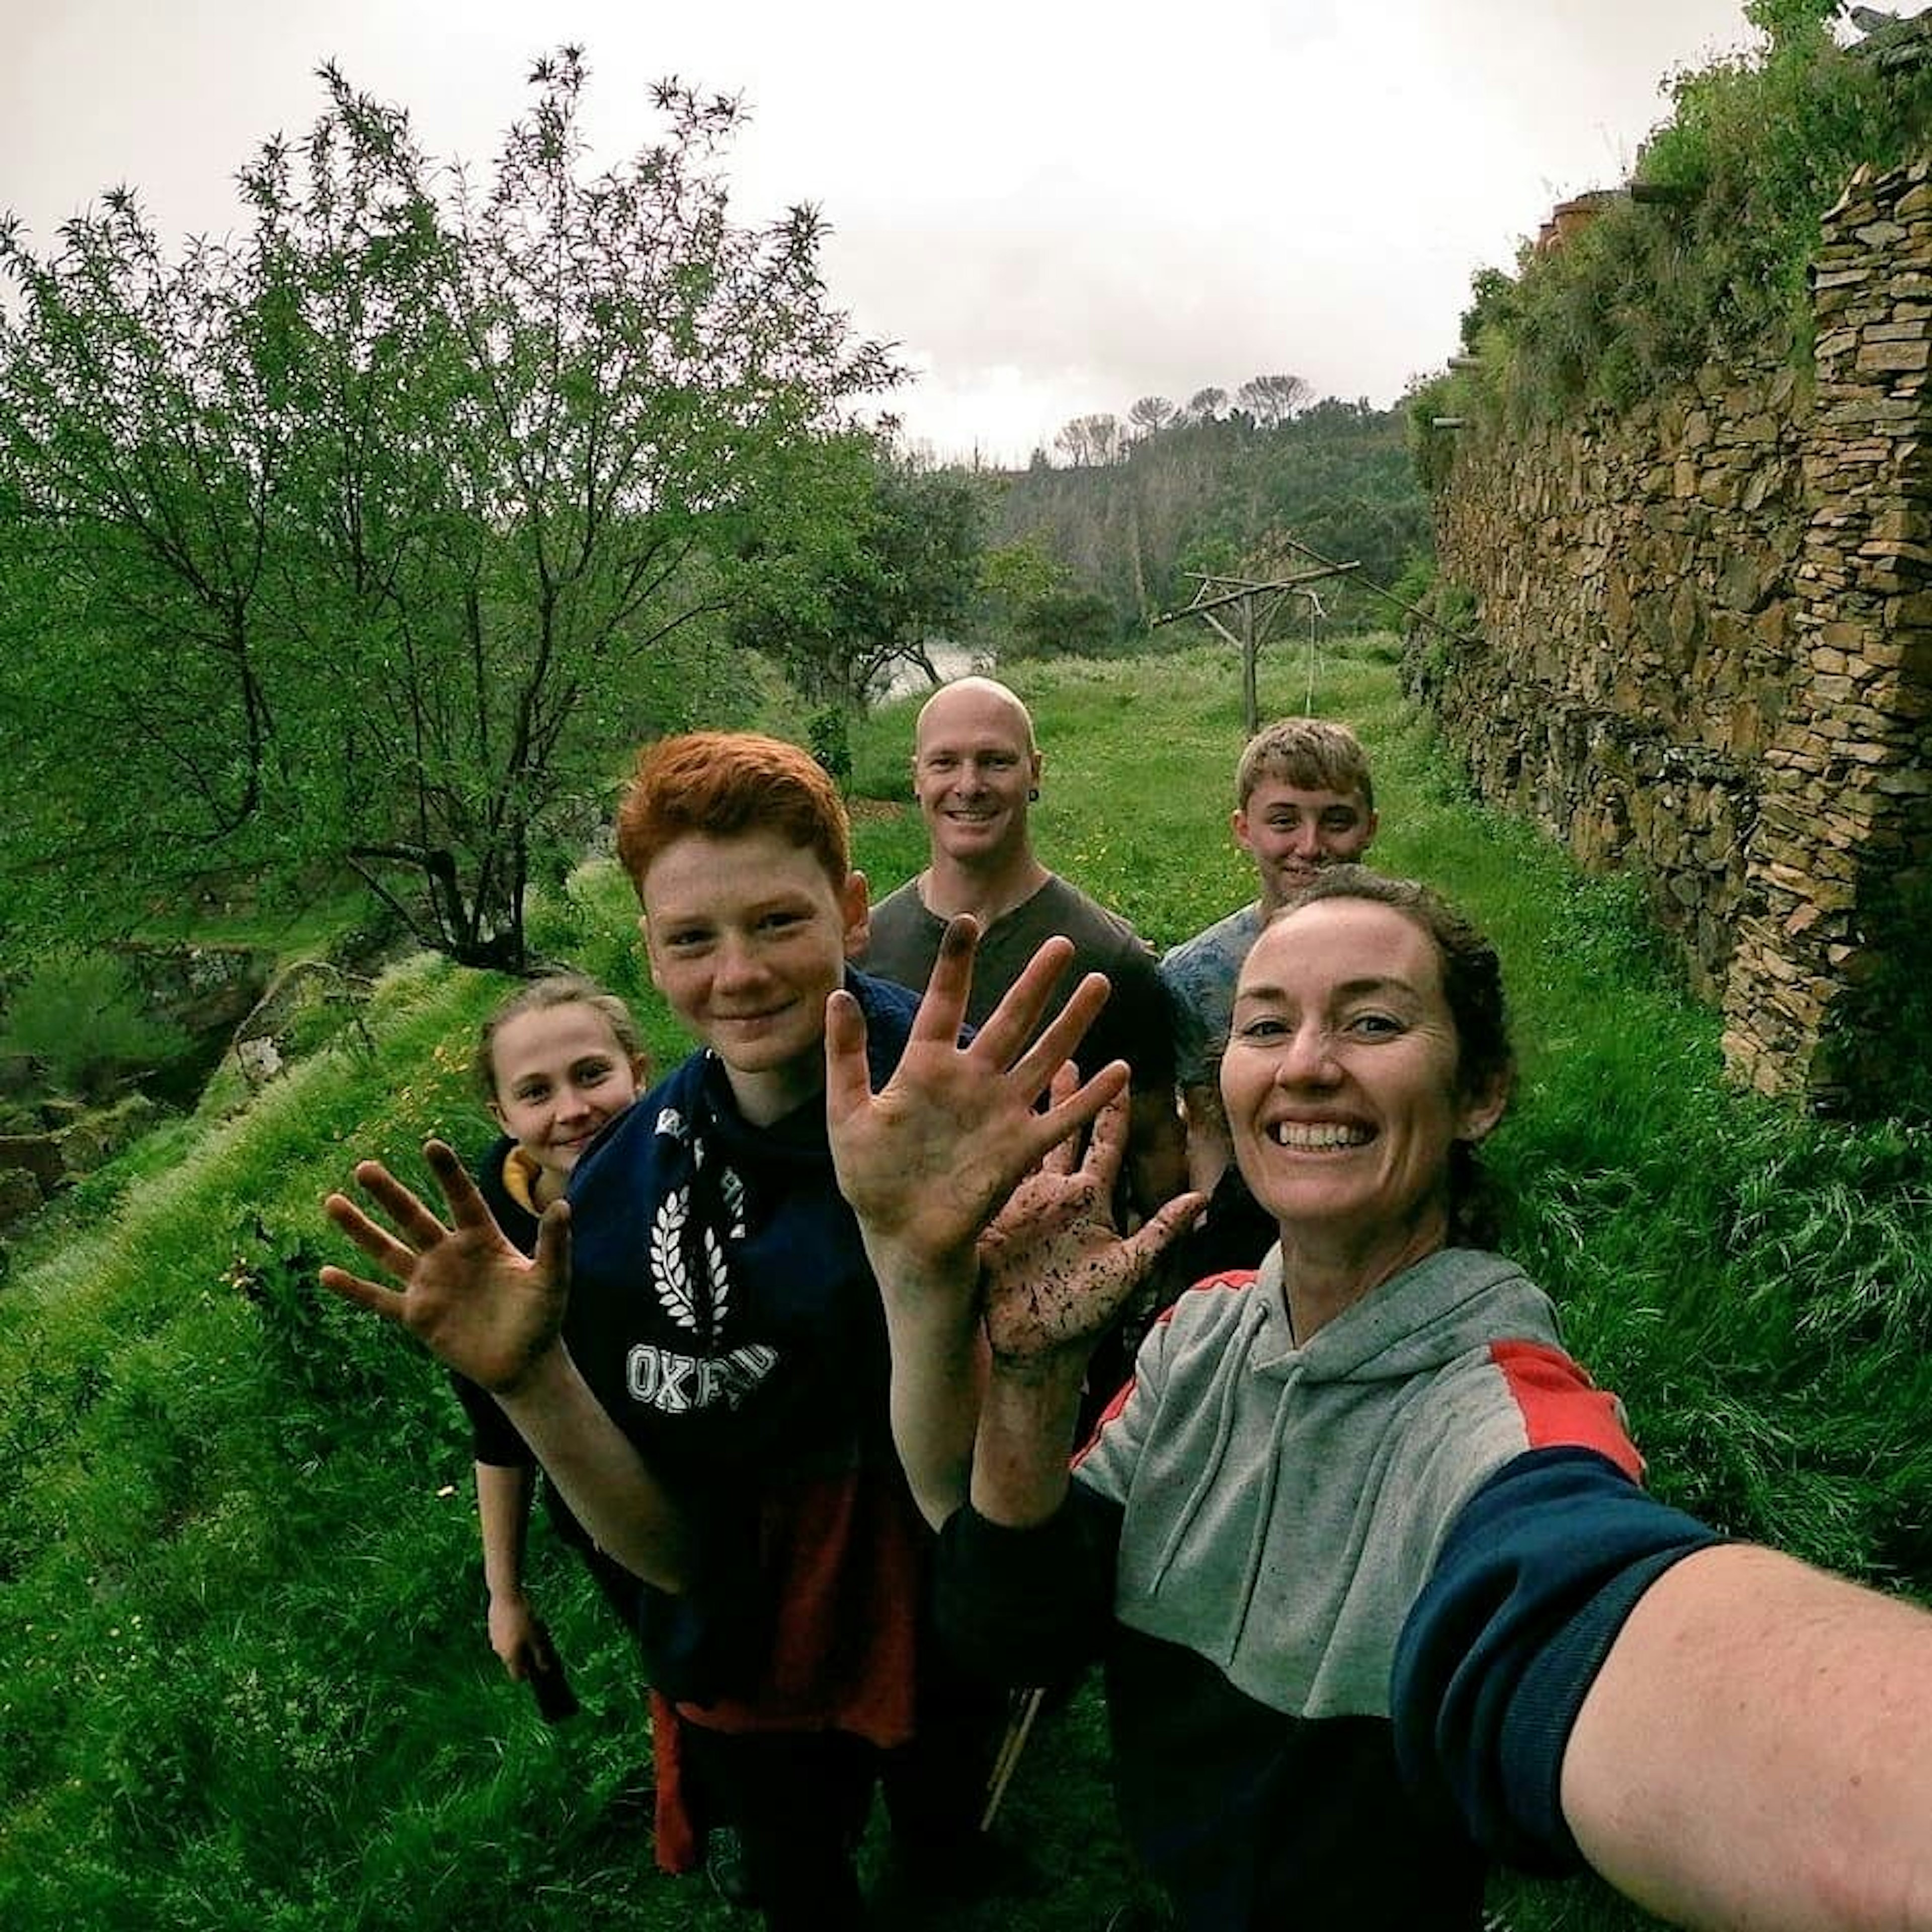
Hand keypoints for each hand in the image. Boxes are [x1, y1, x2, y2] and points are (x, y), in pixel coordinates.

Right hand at [319, 1139, 568, 1394]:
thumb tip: (563, 1205)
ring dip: (360, 1229)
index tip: (430, 1144)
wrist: (525, 1363)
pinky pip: (379, 1299)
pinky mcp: (417, 1315)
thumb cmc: (542, 1318)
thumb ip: (554, 1244)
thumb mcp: (552, 1279)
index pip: (462, 1199)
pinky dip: (353, 1289)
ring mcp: (430, 1283)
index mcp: (483, 1239)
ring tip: (333, 1202)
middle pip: (414, 1218)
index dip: (447, 1174)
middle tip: (364, 1167)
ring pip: (388, 1251)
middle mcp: (450, 1254)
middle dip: (389, 1194)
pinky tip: (325, 1274)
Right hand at [487, 1591, 553, 1680]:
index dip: (527, 1674)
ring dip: (516, 1644)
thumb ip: (540, 1655)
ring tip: (527, 1629)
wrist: (505, 1596)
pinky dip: (510, 1634)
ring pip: (507, 1648)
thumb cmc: (523, 1617)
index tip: (536, 1667)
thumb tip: (545, 1670)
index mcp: (510, 1656)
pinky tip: (517, 1621)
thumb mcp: (536, 1637)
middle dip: (523, 1656)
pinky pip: (502, 1638)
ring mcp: (494, 1640)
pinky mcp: (492, 1629)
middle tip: (534, 1643)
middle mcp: (499, 1652)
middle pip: (512, 1661)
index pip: (516, 1675)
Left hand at [826, 916, 1131, 1269]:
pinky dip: (1090, 1096)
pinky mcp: (1020, 1147)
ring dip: (1072, 1021)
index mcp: (927, 1067)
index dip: (955, 965)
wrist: (902, 1235)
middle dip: (1037, 982)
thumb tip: (836, 996)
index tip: (967, 923)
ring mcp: (1001, 1111)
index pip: (944, 1004)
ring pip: (1045, 1055)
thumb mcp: (847, 1115)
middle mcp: (972, 1080)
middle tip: (1061, 943)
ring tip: (1098, 982)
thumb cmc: (872, 1178)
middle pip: (1011, 1019)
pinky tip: (1118, 1068)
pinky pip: (1062, 1116)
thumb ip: (845, 1058)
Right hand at [978, 1083, 1203, 1376]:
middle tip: (1064, 1048)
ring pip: (1026, 1143)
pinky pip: (992, 1176)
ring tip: (1023, 1068)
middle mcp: (1059, 1195)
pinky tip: (979, 1119)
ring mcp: (1024, 1202)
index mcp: (1092, 1202)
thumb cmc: (1086, 1313)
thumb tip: (1201, 1197)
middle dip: (1066, 1091)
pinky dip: (988, 1149)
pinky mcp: (994, 1216)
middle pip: (1063, 1131)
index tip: (1121, 1069)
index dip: (1112, 1109)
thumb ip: (1161, 1231)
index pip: (1105, 1144)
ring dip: (1028, 1109)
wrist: (1038, 1347)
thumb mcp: (1130, 1270)